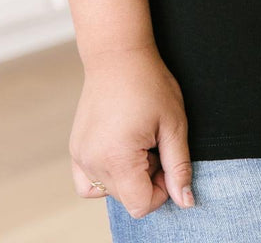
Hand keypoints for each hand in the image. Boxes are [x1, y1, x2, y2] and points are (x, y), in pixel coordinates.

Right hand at [69, 44, 195, 219]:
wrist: (118, 55)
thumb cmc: (149, 83)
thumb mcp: (174, 124)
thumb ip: (179, 167)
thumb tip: (185, 202)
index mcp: (117, 158)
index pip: (141, 204)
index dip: (161, 189)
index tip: (167, 159)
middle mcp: (93, 162)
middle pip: (126, 199)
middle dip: (147, 179)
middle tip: (154, 143)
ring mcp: (80, 156)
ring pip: (109, 190)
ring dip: (128, 176)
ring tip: (138, 142)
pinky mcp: (76, 149)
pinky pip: (88, 182)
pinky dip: (106, 175)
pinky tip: (119, 150)